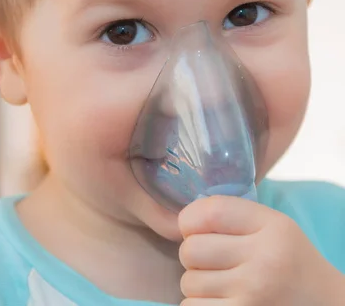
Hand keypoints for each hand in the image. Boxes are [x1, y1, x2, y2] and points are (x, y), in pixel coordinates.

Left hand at [178, 195, 344, 304]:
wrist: (325, 305)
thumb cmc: (290, 261)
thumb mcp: (274, 226)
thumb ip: (235, 215)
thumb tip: (182, 219)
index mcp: (272, 228)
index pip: (212, 211)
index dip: (190, 218)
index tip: (191, 227)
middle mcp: (263, 262)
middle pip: (192, 248)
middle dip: (193, 253)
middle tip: (210, 258)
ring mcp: (252, 296)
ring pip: (189, 282)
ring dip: (197, 282)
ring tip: (221, 282)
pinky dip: (199, 304)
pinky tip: (220, 300)